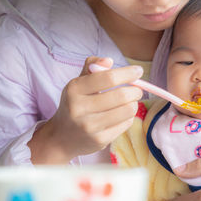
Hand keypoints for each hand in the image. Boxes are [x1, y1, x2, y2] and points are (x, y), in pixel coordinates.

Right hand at [28, 57, 142, 163]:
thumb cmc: (76, 104)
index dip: (127, 73)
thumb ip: (93, 67)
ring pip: (127, 110)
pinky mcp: (99, 140)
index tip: (138, 71)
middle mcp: (79, 108)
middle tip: (137, 90)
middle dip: (136, 91)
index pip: (108, 78)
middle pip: (121, 95)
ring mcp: (89, 126)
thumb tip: (108, 60)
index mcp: (74, 89)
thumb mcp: (79, 83)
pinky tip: (121, 116)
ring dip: (134, 104)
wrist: (62, 138)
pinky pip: (126, 124)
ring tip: (129, 103)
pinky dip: (128, 117)